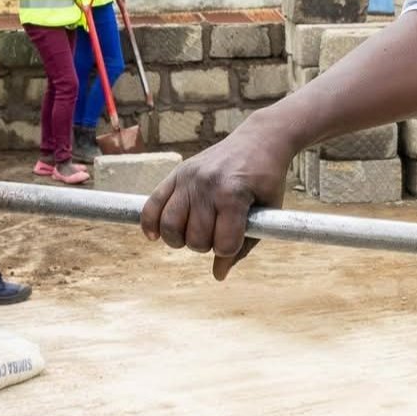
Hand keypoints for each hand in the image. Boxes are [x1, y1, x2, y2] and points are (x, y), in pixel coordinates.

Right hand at [140, 121, 291, 279]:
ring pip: (170, 227)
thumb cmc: (266, 179)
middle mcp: (207, 186)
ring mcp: (189, 178)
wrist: (260, 140)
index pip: (224, 245)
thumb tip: (218, 275)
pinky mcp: (177, 174)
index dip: (231, 249)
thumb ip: (244, 246)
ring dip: (181, 239)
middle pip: (196, 240)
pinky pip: (152, 206)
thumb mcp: (266, 212)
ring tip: (193, 234)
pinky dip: (150, 225)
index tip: (238, 238)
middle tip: (219, 232)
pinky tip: (155, 236)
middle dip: (208, 245)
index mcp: (233, 195)